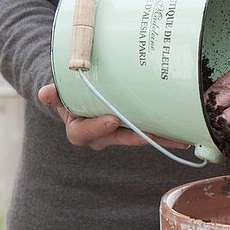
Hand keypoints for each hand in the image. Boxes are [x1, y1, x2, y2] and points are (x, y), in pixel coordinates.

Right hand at [38, 84, 190, 150]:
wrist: (80, 95)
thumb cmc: (70, 91)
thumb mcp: (60, 91)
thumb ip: (55, 93)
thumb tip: (45, 93)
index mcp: (79, 129)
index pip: (85, 134)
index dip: (98, 128)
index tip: (112, 119)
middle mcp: (101, 137)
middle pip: (121, 138)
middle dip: (142, 136)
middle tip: (159, 134)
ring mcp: (119, 134)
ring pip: (140, 137)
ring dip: (161, 138)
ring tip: (181, 138)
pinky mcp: (135, 129)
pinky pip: (150, 131)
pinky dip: (166, 132)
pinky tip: (185, 133)